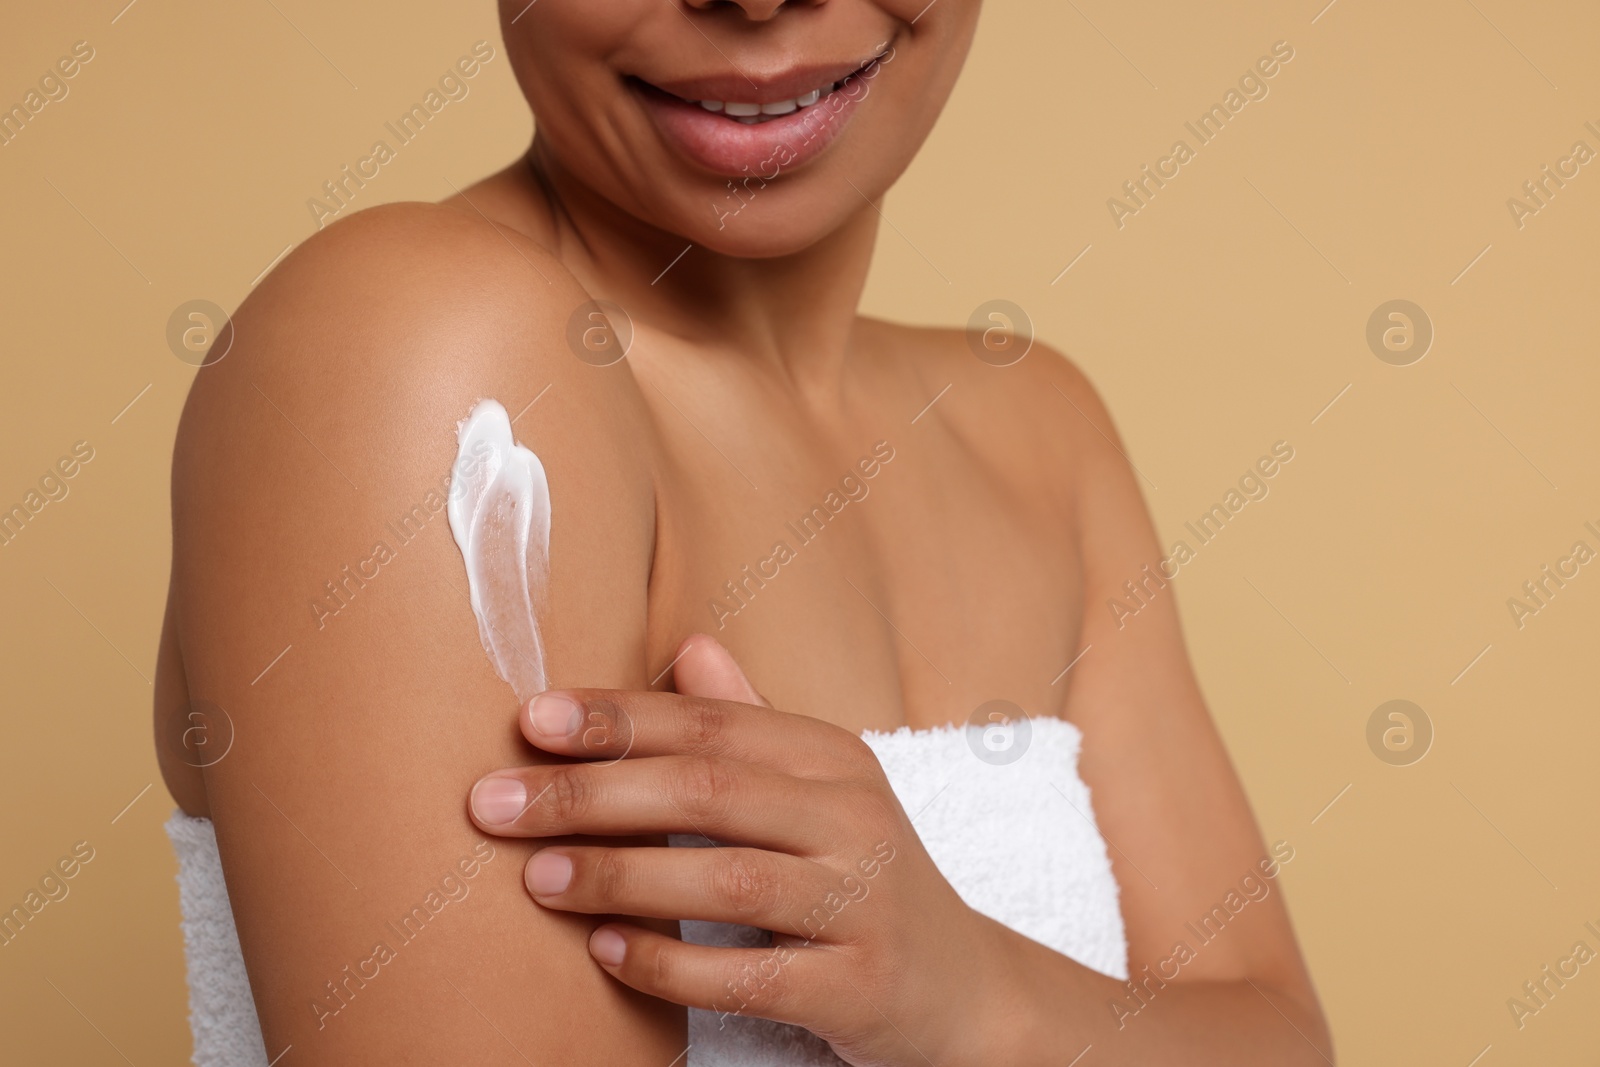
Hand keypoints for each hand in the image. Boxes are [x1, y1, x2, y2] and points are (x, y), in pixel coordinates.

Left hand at [467, 635, 1014, 1066]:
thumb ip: (750, 723)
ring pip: (728, 878)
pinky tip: (605, 952)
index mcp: (832, 758)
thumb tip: (688, 646)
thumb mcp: (820, 790)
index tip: (531, 720)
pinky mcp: (860, 986)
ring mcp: (863, 903)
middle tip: (493, 803)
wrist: (965, 990)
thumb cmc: (861, 877)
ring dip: (621, 875)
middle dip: (592, 793)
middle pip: (709, 789)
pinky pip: (752, 973)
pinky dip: (670, 962)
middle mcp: (855, 818)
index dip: (618, 718)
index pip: (712, 723)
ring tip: (535, 877)